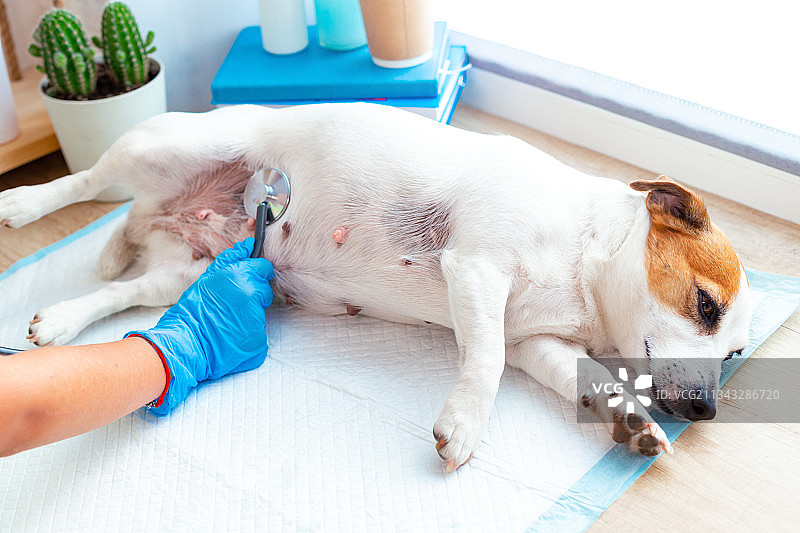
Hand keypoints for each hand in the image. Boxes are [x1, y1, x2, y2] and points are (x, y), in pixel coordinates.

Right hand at [125, 238, 273, 413]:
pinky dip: (248, 336)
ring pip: (261, 313)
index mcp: (240, 276)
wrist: (185, 343)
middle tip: (230, 306)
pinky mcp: (258, 340)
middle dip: (252, 296)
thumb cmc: (193, 310)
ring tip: (228, 321)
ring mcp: (257, 318)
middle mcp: (252, 295)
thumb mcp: (208, 278)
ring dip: (249, 316)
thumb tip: (248, 244)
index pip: (264, 268)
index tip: (247, 281)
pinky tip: (231, 336)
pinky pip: (259, 334)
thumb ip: (231, 260)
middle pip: (264, 290)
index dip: (256, 274)